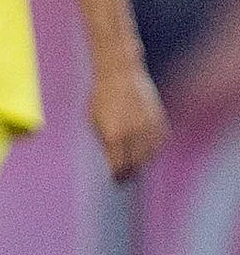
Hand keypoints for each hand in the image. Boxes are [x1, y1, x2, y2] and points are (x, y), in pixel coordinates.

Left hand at [90, 59, 166, 182]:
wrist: (121, 74)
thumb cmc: (102, 98)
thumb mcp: (94, 121)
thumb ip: (105, 142)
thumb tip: (114, 161)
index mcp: (114, 136)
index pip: (119, 166)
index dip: (118, 176)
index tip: (115, 180)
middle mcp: (133, 134)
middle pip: (136, 164)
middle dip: (130, 173)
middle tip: (125, 178)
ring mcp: (149, 127)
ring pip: (149, 155)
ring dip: (142, 162)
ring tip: (134, 164)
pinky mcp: (159, 120)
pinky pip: (159, 143)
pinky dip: (153, 149)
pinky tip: (145, 150)